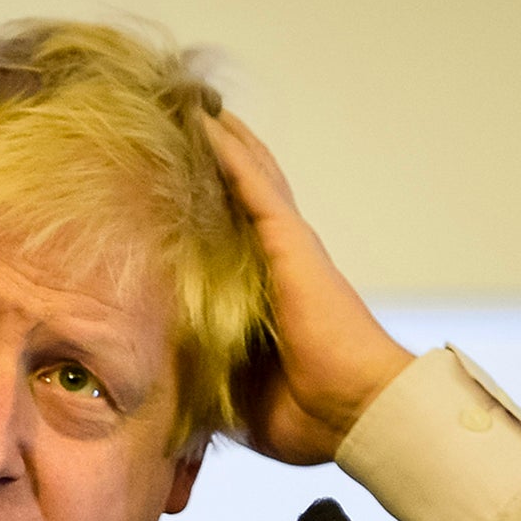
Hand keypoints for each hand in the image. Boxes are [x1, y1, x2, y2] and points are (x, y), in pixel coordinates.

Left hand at [203, 110, 413, 464]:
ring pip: (248, 177)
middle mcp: (280, 263)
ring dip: (222, 140)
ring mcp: (286, 248)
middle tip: (187, 121)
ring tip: (193, 104)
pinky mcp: (289, 243)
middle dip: (218, 160)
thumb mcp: (235, 397)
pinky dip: (227, 151)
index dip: (210, 210)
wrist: (354, 413)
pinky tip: (205, 121)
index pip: (233, 241)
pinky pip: (250, 185)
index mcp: (269, 298)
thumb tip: (166, 394)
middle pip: (244, 195)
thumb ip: (205, 380)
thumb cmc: (306, 417)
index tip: (177, 187)